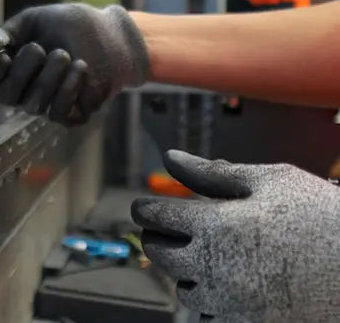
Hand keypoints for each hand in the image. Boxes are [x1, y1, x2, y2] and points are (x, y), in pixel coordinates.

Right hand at [0, 3, 149, 124]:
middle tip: (38, 49)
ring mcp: (46, 105)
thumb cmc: (69, 26)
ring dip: (49, 76)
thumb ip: (11, 30)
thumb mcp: (35, 19)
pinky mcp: (70, 115)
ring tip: (64, 54)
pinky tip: (80, 67)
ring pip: (34, 105)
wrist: (108, 35)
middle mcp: (23, 91)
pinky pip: (59, 113)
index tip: (4, 54)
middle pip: (6, 96)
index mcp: (9, 69)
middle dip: (21, 72)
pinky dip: (68, 88)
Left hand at [132, 151, 339, 322]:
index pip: (155, 217)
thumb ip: (213, 173)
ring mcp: (231, 301)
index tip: (143, 208)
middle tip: (166, 232)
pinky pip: (212, 320)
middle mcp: (214, 265)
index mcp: (215, 224)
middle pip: (161, 255)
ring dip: (186, 275)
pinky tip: (229, 289)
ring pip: (186, 292)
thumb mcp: (270, 181)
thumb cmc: (321, 214)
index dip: (144, 210)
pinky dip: (213, 306)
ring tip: (204, 260)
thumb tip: (171, 158)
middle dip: (158, 240)